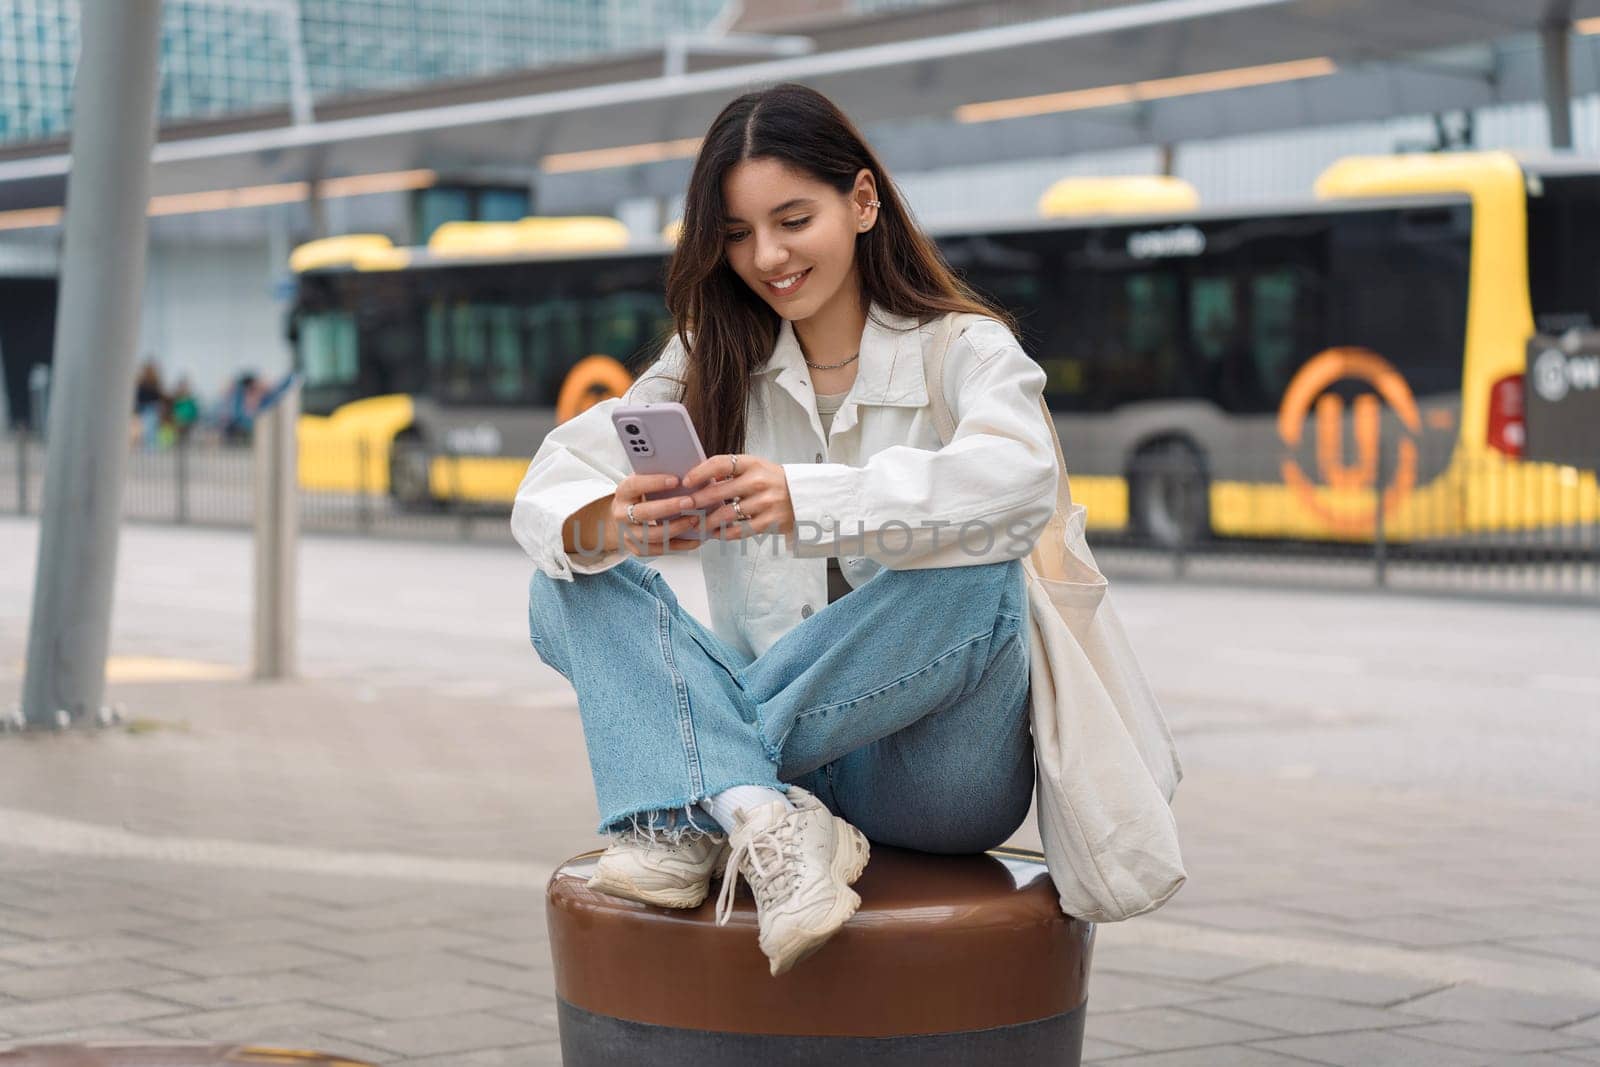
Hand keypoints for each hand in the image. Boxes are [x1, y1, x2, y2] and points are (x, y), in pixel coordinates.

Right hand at [611, 472, 704, 556]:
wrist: (624, 517)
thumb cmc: (641, 494)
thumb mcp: (644, 480)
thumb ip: (659, 475)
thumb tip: (686, 470)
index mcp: (623, 492)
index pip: (635, 485)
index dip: (655, 483)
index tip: (676, 480)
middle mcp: (621, 514)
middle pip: (644, 513)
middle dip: (669, 507)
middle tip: (691, 502)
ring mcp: (628, 534)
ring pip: (654, 535)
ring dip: (678, 527)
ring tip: (696, 519)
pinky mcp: (638, 549)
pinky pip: (662, 550)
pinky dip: (682, 545)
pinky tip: (697, 537)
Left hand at [680, 453, 794, 541]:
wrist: (803, 496)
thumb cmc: (773, 481)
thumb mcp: (756, 467)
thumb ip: (731, 471)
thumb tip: (701, 479)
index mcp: (752, 464)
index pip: (720, 463)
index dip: (700, 472)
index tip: (686, 482)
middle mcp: (758, 482)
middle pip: (719, 492)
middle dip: (697, 502)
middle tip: (684, 508)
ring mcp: (764, 503)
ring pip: (726, 515)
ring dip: (707, 522)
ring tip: (697, 525)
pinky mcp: (769, 522)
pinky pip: (739, 530)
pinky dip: (724, 534)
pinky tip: (716, 534)